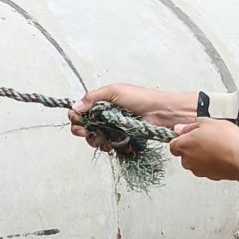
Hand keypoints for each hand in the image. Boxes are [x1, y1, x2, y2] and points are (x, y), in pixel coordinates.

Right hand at [68, 84, 200, 141]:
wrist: (162, 113)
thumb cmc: (142, 98)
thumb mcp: (115, 91)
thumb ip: (93, 97)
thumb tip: (75, 106)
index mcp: (101, 102)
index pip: (80, 111)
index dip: (76, 117)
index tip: (79, 121)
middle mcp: (105, 115)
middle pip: (84, 126)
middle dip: (82, 131)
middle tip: (87, 132)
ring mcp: (112, 127)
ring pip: (94, 137)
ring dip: (94, 140)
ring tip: (102, 141)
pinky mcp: (121, 138)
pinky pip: (108, 145)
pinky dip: (107, 146)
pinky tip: (111, 146)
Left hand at [167, 117, 238, 190]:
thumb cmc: (226, 140)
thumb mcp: (208, 123)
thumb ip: (190, 126)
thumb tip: (179, 129)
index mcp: (183, 145)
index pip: (173, 145)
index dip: (182, 139)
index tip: (192, 136)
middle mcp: (187, 160)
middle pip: (184, 154)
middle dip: (193, 148)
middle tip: (207, 139)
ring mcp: (197, 170)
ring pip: (196, 162)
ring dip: (203, 156)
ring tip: (217, 147)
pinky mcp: (208, 176)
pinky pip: (206, 168)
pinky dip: (211, 163)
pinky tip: (222, 156)